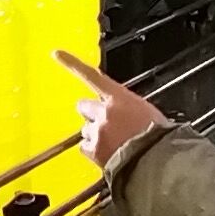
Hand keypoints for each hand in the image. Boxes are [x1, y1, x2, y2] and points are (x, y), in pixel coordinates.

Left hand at [57, 52, 169, 172]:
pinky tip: (108, 153)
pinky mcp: (93, 150)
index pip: (92, 76)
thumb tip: (126, 111)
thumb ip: (129, 107)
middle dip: (92, 113)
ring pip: (85, 129)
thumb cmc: (158, 138)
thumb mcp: (148, 112)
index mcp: (120, 98)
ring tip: (114, 143)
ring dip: (95, 133)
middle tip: (107, 123)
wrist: (157, 161)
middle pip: (84, 106)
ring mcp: (97, 131)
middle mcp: (104, 112)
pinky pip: (85, 147)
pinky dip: (93, 150)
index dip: (72, 63)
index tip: (56, 54)